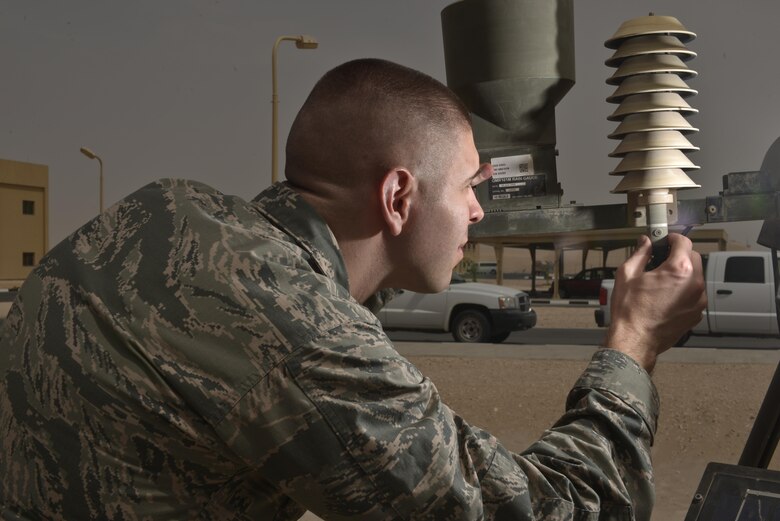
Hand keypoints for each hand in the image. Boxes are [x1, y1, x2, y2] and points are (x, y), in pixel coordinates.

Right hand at [604, 233, 705, 371]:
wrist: (635, 339)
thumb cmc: (631, 311)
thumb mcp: (627, 274)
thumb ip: (640, 253)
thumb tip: (645, 243)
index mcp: (678, 270)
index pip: (684, 242)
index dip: (672, 238)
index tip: (665, 240)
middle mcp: (694, 284)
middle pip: (693, 257)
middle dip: (678, 255)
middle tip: (661, 260)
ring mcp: (698, 300)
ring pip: (696, 276)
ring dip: (683, 273)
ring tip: (662, 282)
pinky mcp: (697, 312)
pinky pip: (695, 293)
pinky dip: (685, 290)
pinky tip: (666, 296)